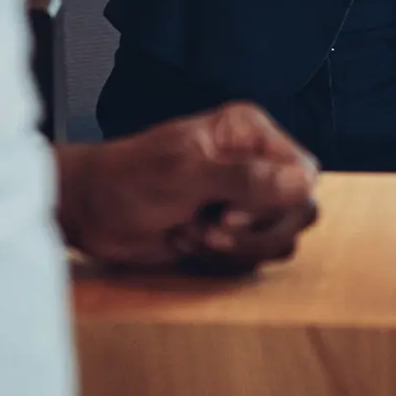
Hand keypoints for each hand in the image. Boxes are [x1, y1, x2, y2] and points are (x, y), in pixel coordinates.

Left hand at [60, 102, 319, 274]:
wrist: (90, 212)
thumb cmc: (129, 179)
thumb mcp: (186, 175)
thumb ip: (246, 178)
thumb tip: (305, 183)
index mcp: (249, 134)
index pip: (304, 171)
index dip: (277, 201)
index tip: (232, 212)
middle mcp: (255, 164)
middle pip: (299, 210)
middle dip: (256, 232)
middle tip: (212, 227)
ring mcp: (244, 202)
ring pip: (279, 240)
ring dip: (234, 250)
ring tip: (193, 232)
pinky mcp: (230, 236)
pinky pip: (252, 261)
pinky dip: (219, 262)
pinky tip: (185, 241)